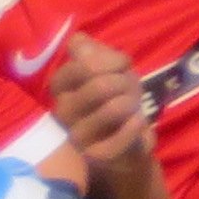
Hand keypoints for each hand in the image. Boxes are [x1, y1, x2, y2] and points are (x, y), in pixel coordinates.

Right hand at [44, 33, 160, 192]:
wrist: (128, 141)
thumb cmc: (116, 98)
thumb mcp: (108, 68)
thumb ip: (92, 52)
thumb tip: (78, 41)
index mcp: (61, 89)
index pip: (77, 67)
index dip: (107, 62)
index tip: (122, 65)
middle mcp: (62, 112)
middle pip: (99, 86)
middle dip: (124, 82)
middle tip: (129, 88)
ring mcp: (77, 136)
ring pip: (112, 108)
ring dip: (132, 102)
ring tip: (133, 106)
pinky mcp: (96, 156)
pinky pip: (123, 134)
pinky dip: (136, 124)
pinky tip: (137, 122)